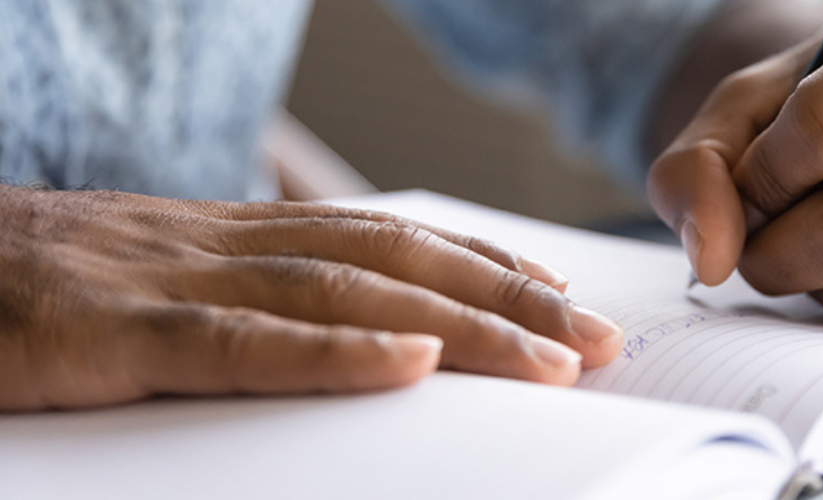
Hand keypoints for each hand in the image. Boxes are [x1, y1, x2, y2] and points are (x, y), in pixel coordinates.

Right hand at [0, 187, 622, 410]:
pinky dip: (334, 350)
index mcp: (227, 236)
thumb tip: (340, 344)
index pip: (383, 239)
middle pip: (393, 260)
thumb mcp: (146, 291)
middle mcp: (216, 243)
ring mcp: (165, 280)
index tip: (558, 296)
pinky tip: (411, 360)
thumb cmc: (24, 292)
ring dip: (460, 322)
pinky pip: (238, 340)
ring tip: (552, 356)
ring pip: (343, 292)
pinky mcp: (107, 333)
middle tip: (599, 337)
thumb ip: (236, 310)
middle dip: (506, 297)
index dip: (479, 263)